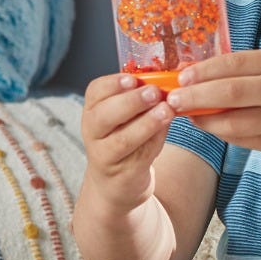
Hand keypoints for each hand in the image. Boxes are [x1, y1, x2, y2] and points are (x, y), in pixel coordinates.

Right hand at [80, 73, 176, 210]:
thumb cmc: (125, 137)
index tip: (132, 79)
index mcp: (92, 110)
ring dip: (146, 123)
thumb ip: (139, 99)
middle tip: (154, 92)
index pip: (95, 92)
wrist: (117, 180)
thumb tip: (165, 82)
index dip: (113, 84)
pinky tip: (167, 129)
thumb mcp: (125, 116)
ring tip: (166, 111)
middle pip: (104, 116)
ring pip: (122, 139)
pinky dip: (155, 141)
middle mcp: (93, 132)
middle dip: (131, 102)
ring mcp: (105, 155)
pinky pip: (139, 156)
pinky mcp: (123, 173)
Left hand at [165, 49, 260, 161]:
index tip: (182, 75)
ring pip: (233, 124)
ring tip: (186, 114)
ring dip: (204, 120)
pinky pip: (244, 140)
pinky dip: (224, 133)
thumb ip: (258, 66)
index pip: (236, 65)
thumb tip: (211, 70)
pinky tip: (211, 126)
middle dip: (195, 97)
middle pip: (230, 95)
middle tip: (172, 98)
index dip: (205, 71)